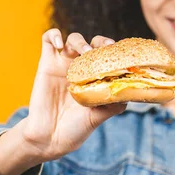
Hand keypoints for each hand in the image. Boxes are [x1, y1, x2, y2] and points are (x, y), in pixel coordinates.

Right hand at [18, 29, 125, 161]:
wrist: (50, 139)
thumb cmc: (75, 129)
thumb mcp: (98, 117)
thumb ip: (113, 105)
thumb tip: (129, 94)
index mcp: (96, 79)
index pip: (108, 57)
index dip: (115, 52)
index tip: (121, 54)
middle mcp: (81, 69)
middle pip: (94, 43)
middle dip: (101, 42)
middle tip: (106, 48)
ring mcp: (63, 65)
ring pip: (74, 39)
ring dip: (81, 41)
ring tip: (84, 51)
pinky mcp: (46, 64)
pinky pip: (48, 39)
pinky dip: (53, 35)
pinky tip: (59, 44)